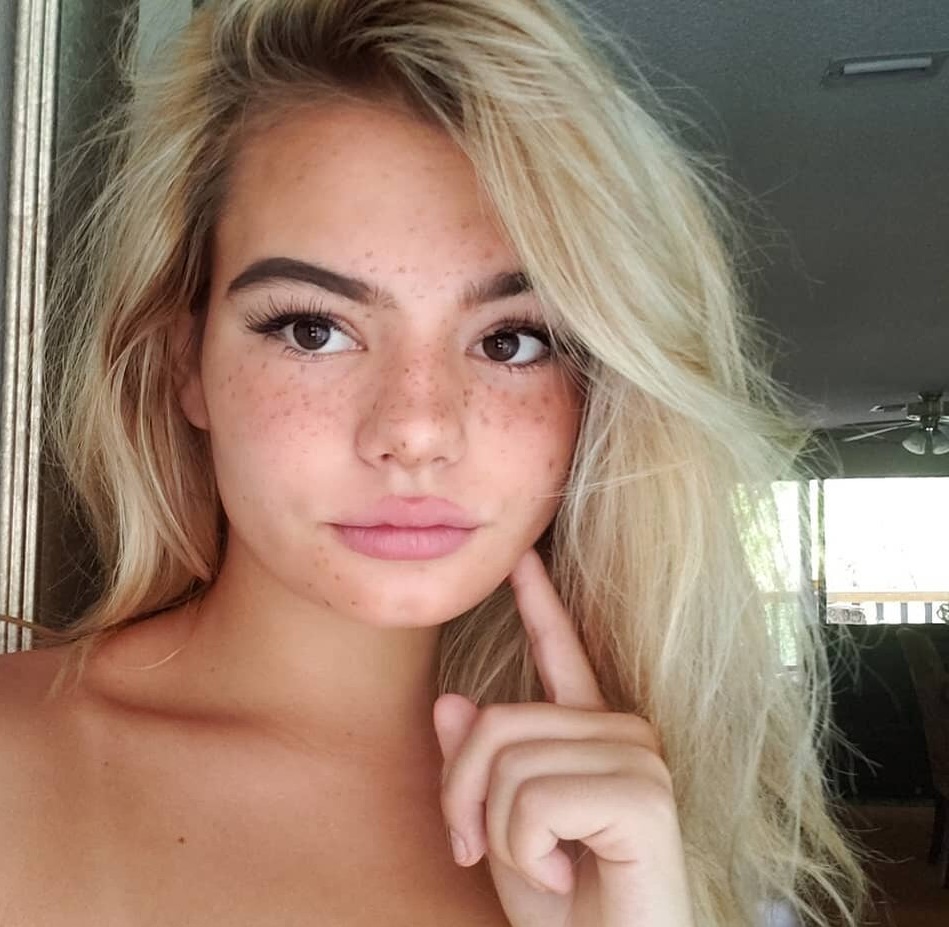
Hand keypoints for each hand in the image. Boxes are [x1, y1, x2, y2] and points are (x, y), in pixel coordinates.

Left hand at [433, 547, 694, 926]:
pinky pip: (535, 798)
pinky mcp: (644, 794)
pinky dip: (527, 852)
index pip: (560, 653)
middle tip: (480, 853)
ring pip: (508, 763)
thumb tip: (452, 703)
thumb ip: (480, 768)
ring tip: (545, 869)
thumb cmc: (564, 910)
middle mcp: (622, 732)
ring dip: (498, 835)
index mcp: (589, 735)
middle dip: (464, 799)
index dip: (539, 604)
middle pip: (495, 722)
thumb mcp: (498, 833)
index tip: (521, 559)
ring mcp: (638, 757)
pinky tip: (569, 876)